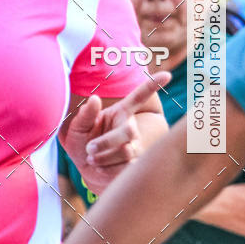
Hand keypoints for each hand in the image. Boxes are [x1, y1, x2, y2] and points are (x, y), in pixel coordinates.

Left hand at [61, 72, 169, 192]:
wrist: (86, 169)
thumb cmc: (81, 143)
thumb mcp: (77, 128)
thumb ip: (85, 114)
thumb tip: (94, 98)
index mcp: (120, 113)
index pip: (139, 97)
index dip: (152, 85)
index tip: (168, 74)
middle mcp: (130, 128)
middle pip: (129, 131)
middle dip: (107, 141)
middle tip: (89, 148)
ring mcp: (135, 146)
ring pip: (126, 151)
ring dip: (104, 157)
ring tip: (91, 158)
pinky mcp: (135, 164)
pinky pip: (125, 167)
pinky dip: (107, 169)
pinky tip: (100, 168)